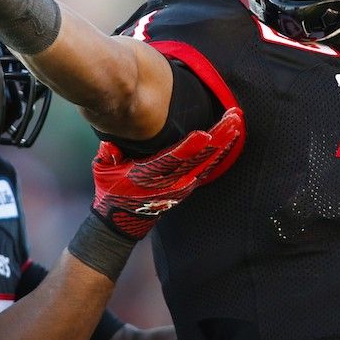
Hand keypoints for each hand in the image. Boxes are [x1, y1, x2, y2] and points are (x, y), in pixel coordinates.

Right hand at [92, 107, 243, 239]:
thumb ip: (108, 153)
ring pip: (207, 161)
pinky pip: (207, 168)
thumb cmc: (111, 192)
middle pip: (199, 157)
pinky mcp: (187, 187)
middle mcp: (170, 182)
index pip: (173, 159)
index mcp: (149, 175)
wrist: (121, 222)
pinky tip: (231, 139)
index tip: (206, 133)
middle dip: (218, 137)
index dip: (191, 147)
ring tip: (237, 123)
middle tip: (234, 117)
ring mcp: (181, 186)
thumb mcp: (103, 170)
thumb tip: (111, 140)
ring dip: (224, 142)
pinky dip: (220, 153)